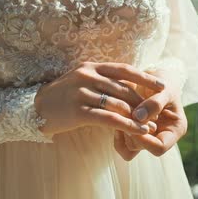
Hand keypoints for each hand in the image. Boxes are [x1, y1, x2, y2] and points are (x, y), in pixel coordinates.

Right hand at [33, 62, 164, 135]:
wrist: (35, 108)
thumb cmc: (64, 96)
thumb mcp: (83, 81)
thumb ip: (103, 81)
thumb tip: (131, 87)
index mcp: (91, 67)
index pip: (124, 69)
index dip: (144, 77)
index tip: (162, 85)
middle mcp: (87, 76)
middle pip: (123, 89)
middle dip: (143, 103)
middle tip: (157, 114)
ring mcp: (81, 93)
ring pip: (117, 104)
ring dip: (137, 117)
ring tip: (150, 127)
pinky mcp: (78, 111)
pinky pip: (108, 118)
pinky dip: (125, 125)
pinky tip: (136, 131)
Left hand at [113, 70, 187, 159]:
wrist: (153, 79)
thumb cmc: (163, 82)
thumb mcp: (164, 89)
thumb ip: (155, 103)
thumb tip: (138, 117)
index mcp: (175, 130)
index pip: (160, 147)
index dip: (145, 139)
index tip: (135, 121)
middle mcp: (161, 138)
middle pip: (142, 147)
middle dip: (132, 131)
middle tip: (126, 112)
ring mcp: (147, 138)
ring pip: (130, 147)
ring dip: (123, 131)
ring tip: (122, 112)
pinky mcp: (134, 134)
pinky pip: (122, 146)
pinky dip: (117, 135)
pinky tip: (116, 118)